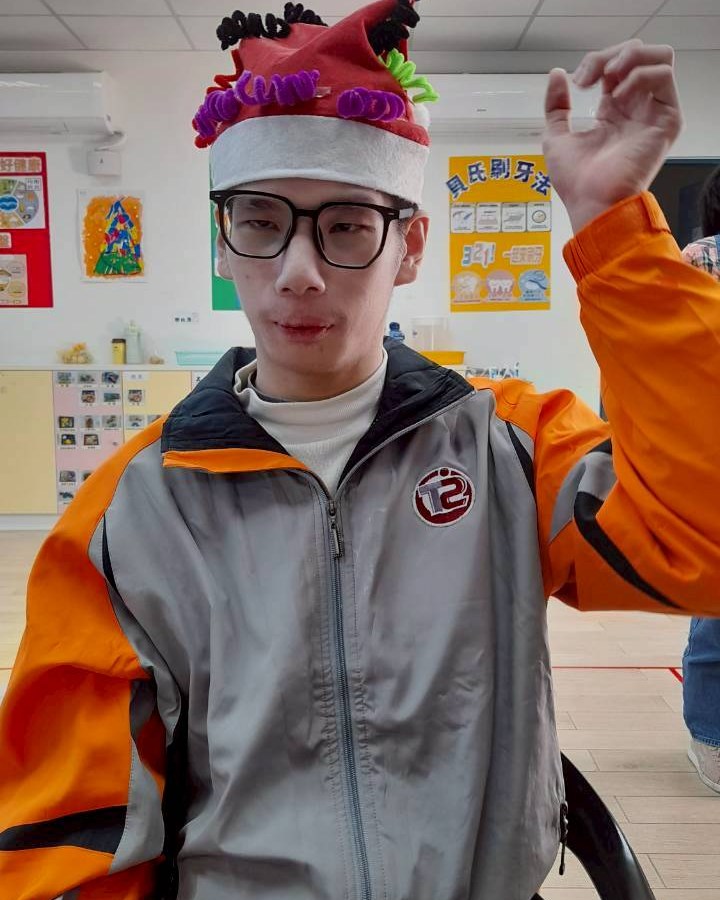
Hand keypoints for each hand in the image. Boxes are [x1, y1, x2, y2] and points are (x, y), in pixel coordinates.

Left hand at [542, 40, 682, 232]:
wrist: (591, 203)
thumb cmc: (577, 182)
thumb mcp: (555, 136)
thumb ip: (555, 105)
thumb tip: (557, 74)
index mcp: (614, 110)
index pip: (615, 65)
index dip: (595, 62)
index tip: (577, 81)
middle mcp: (636, 108)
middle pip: (637, 55)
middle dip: (609, 56)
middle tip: (588, 78)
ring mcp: (653, 112)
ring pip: (659, 57)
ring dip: (629, 57)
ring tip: (607, 78)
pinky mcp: (667, 119)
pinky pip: (664, 75)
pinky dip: (639, 75)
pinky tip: (618, 97)